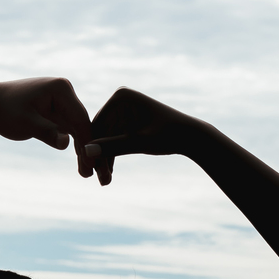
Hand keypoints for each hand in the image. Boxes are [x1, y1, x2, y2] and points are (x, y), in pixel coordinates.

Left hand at [0, 78, 94, 176]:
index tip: (93, 164)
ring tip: (88, 175)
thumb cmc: (5, 110)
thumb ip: (46, 132)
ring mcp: (64, 103)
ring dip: (84, 152)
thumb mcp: (24, 122)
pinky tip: (82, 167)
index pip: (80, 118)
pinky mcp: (59, 113)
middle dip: (90, 150)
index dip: (88, 142)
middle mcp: (66, 93)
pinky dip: (75, 149)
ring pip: (79, 131)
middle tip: (98, 175)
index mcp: (61, 89)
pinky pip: (71, 133)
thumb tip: (66, 143)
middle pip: (83, 125)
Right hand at [82, 88, 200, 184]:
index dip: (92, 148)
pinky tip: (109, 174)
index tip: (90, 170)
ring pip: (106, 139)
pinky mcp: (127, 120)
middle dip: (99, 156)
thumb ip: (113, 146)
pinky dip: (112, 155)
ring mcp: (123, 110)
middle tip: (97, 179)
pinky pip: (114, 139)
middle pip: (101, 132)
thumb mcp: (140, 142)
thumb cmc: (170, 135)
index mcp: (121, 97)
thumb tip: (87, 152)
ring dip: (105, 159)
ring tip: (104, 181)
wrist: (191, 137)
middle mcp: (119, 100)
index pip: (98, 125)